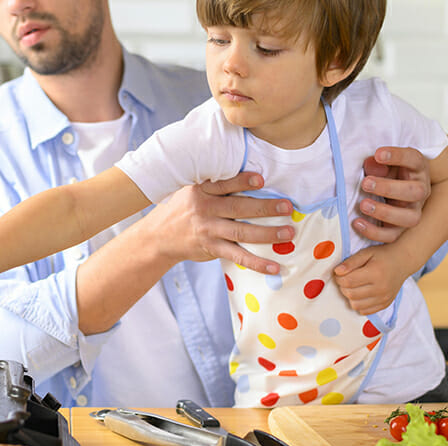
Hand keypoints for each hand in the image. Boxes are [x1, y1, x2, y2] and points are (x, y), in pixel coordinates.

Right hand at [148, 171, 293, 273]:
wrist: (159, 236)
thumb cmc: (184, 208)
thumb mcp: (191, 189)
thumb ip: (215, 183)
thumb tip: (252, 176)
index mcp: (201, 190)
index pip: (224, 184)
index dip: (242, 181)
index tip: (261, 180)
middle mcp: (205, 209)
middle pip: (238, 208)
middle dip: (265, 208)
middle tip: (287, 207)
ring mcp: (208, 230)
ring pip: (241, 233)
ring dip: (267, 234)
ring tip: (288, 233)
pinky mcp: (211, 248)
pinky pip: (237, 256)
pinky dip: (257, 263)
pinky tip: (274, 267)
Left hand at [333, 245, 408, 314]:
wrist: (403, 261)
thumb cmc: (382, 256)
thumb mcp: (366, 253)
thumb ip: (350, 262)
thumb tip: (337, 272)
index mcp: (375, 273)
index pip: (348, 281)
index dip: (338, 278)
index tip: (340, 273)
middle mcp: (381, 288)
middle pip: (350, 294)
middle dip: (343, 287)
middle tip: (346, 279)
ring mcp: (384, 298)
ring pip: (355, 305)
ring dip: (349, 296)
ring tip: (353, 286)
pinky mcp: (385, 304)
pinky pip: (364, 311)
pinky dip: (358, 304)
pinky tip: (361, 294)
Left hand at [354, 147, 431, 242]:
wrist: (395, 190)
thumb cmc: (386, 172)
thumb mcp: (382, 163)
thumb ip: (376, 163)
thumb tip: (372, 164)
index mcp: (417, 169)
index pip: (413, 159)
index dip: (397, 156)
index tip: (378, 154)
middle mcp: (420, 191)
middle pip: (415, 192)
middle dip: (389, 188)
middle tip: (365, 183)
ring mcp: (413, 211)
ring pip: (409, 218)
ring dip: (385, 213)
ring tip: (363, 205)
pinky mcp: (400, 229)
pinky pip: (392, 236)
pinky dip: (374, 232)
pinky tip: (357, 223)